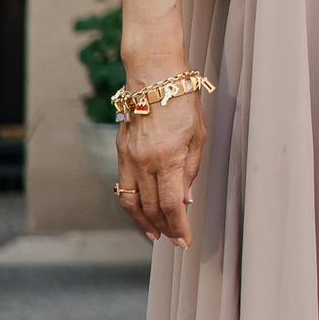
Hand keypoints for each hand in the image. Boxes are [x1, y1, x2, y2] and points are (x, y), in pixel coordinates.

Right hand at [114, 80, 206, 245]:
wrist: (153, 79)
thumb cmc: (183, 104)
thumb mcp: (198, 136)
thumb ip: (190, 170)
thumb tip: (185, 199)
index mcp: (168, 158)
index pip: (171, 204)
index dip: (178, 225)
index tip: (185, 240)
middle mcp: (144, 162)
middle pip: (151, 207)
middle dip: (164, 227)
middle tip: (174, 239)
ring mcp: (128, 159)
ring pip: (132, 201)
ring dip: (143, 221)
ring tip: (156, 233)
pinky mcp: (120, 153)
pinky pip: (124, 187)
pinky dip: (132, 204)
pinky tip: (141, 211)